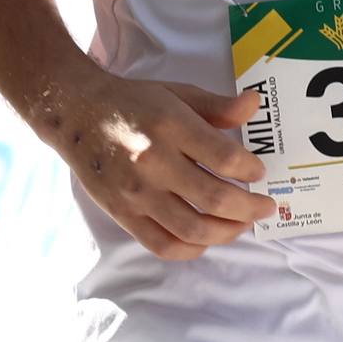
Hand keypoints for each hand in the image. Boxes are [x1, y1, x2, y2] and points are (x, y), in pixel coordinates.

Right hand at [45, 76, 273, 259]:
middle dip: (250, 208)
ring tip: (243, 224)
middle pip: (214, 198)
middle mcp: (154, 162)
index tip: (259, 173)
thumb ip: (218, 106)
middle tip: (266, 207)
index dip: (251, 171)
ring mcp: (136, 193)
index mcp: (171, 126)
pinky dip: (191, 249)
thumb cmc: (134, 102)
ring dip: (227, 232)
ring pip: (193, 229)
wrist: (76, 114)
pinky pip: (162, 245)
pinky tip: (207, 238)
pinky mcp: (123, 214)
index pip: (225, 158)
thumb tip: (255, 104)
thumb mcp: (178, 92)